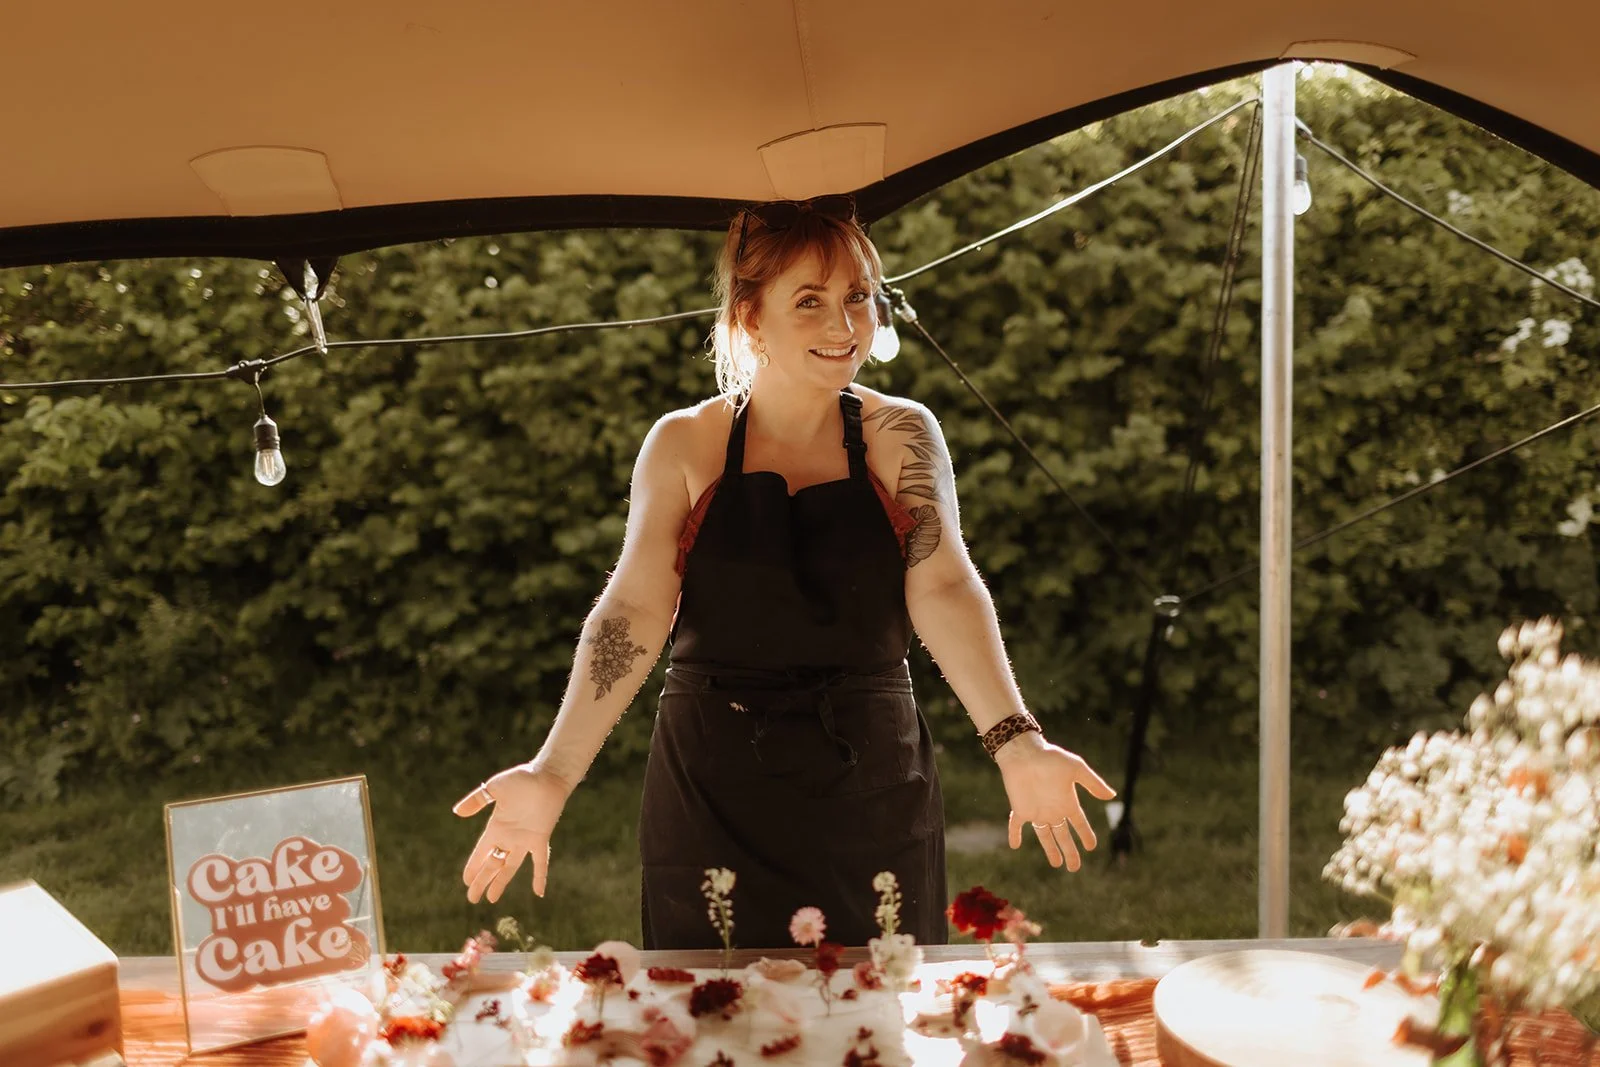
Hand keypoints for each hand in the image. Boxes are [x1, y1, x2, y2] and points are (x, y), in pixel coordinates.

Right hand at [452, 762, 575, 903]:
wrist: (547, 775)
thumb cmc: (522, 778)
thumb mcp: (494, 788)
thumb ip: (477, 800)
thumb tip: (456, 812)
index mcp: (497, 826)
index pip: (481, 852)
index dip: (473, 866)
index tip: (465, 881)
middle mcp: (510, 836)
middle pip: (493, 864)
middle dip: (482, 881)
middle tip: (472, 898)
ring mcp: (525, 839)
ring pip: (510, 867)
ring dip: (500, 883)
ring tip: (491, 899)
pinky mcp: (541, 838)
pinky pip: (541, 861)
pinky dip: (540, 876)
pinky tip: (539, 893)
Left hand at [996, 734, 1116, 871]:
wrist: (1025, 752)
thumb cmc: (1051, 757)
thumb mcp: (1076, 769)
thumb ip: (1092, 783)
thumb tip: (1112, 796)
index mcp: (1067, 801)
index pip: (1079, 823)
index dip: (1085, 835)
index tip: (1091, 847)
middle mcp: (1053, 809)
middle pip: (1063, 835)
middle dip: (1069, 851)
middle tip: (1075, 868)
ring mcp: (1036, 810)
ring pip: (1044, 835)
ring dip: (1050, 850)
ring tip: (1057, 865)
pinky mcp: (1021, 808)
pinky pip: (1016, 825)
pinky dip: (1014, 834)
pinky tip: (1015, 845)